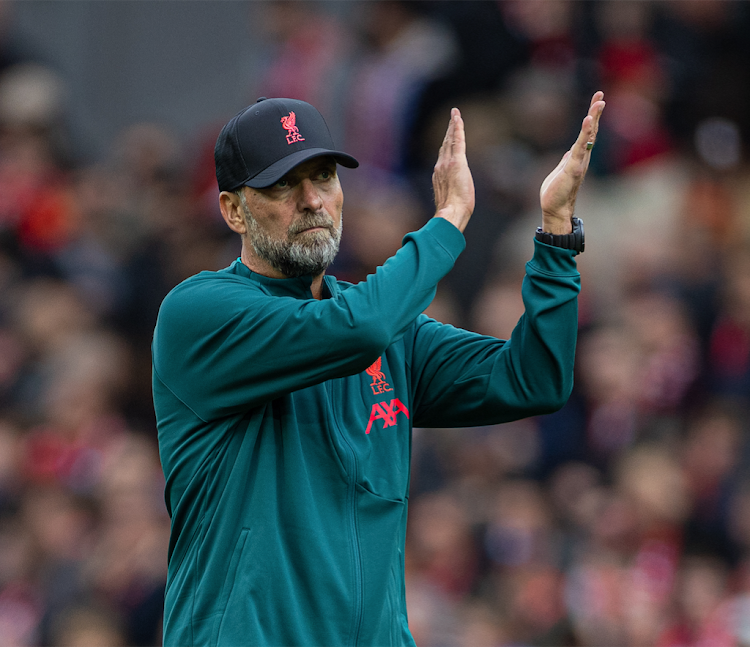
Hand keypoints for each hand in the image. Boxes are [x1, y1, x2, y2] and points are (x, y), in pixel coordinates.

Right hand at [432, 108, 474, 232]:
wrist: (450, 214)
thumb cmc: (452, 214)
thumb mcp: (449, 202)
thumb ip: (448, 196)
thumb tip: (448, 205)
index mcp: (439, 175)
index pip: (444, 156)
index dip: (446, 143)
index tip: (448, 135)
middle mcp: (440, 167)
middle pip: (445, 144)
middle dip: (449, 130)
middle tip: (453, 117)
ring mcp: (447, 163)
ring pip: (450, 140)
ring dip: (453, 125)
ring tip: (455, 114)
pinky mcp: (457, 162)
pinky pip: (457, 141)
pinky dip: (457, 128)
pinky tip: (457, 118)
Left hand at [539, 91, 604, 233]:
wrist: (555, 210)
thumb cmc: (556, 193)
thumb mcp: (561, 171)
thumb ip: (566, 160)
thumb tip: (569, 152)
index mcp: (578, 156)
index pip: (587, 133)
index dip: (592, 116)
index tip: (597, 99)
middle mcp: (583, 157)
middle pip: (591, 131)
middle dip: (595, 112)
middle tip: (600, 95)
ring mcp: (580, 162)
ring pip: (589, 137)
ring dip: (593, 119)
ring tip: (599, 103)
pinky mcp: (574, 168)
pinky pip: (580, 148)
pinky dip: (585, 134)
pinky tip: (588, 121)